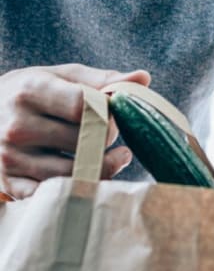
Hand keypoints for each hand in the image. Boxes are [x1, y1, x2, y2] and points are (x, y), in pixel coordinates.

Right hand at [0, 63, 150, 198]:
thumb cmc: (28, 93)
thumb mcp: (59, 76)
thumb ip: (101, 79)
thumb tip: (143, 78)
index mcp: (31, 91)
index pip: (86, 107)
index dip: (111, 112)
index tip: (116, 113)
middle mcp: (17, 126)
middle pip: (86, 141)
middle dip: (107, 139)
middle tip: (110, 134)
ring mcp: (11, 159)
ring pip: (77, 172)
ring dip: (105, 166)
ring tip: (115, 157)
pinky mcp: (10, 185)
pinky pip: (59, 195)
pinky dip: (82, 187)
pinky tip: (91, 175)